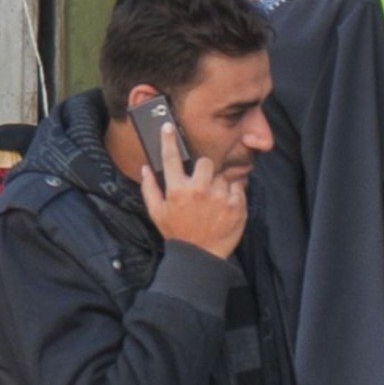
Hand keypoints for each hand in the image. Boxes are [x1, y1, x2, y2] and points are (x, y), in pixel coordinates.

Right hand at [137, 120, 247, 260]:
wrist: (200, 257)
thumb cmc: (177, 233)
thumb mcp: (156, 213)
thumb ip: (149, 189)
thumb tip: (145, 168)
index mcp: (177, 190)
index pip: (171, 158)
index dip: (168, 140)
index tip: (168, 127)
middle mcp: (199, 190)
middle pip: (205, 162)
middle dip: (204, 170)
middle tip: (202, 184)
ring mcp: (220, 197)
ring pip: (222, 176)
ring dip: (218, 185)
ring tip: (213, 203)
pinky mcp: (237, 205)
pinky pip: (238, 187)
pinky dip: (234, 193)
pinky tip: (225, 206)